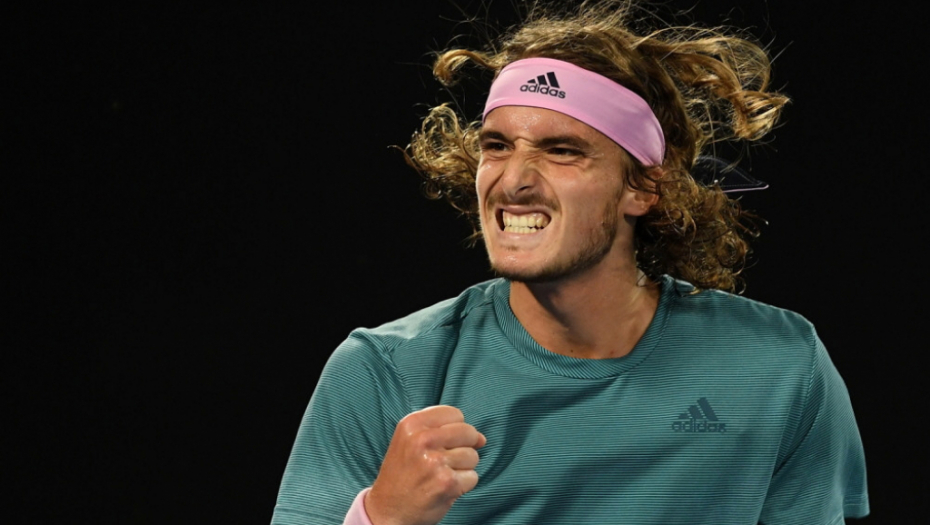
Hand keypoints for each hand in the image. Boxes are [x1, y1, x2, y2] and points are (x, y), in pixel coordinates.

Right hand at [365, 405, 486, 524]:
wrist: (388, 510)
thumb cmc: (402, 475)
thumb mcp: (410, 441)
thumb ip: (443, 430)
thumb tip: (481, 438)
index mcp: (412, 424)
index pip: (454, 413)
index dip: (455, 428)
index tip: (443, 442)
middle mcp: (423, 439)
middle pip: (468, 432)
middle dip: (464, 447)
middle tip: (445, 461)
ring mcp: (436, 461)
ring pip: (473, 456)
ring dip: (462, 468)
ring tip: (441, 475)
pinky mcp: (447, 482)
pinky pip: (472, 477)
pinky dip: (463, 485)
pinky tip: (445, 487)